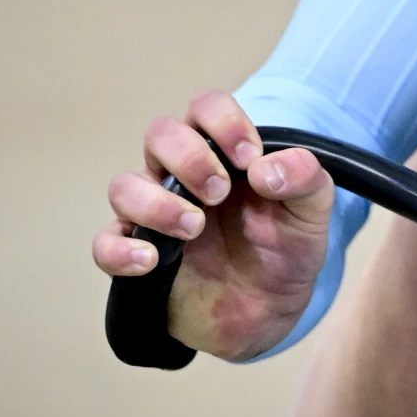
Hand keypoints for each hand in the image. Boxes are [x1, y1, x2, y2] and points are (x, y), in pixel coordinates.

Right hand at [91, 89, 334, 360]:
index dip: (223, 121)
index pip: (206, 106)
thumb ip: (305, 179)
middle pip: (159, 134)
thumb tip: (264, 169)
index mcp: (224, 152)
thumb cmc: (285, 248)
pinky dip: (119, 249)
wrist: (270, 310)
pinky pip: (104, 244)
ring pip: (124, 186)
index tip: (248, 158)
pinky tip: (150, 260)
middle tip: (219, 193)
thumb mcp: (312, 213)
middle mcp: (182, 174)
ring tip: (194, 228)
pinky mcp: (138, 255)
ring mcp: (155, 214)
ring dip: (155, 203)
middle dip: (189, 158)